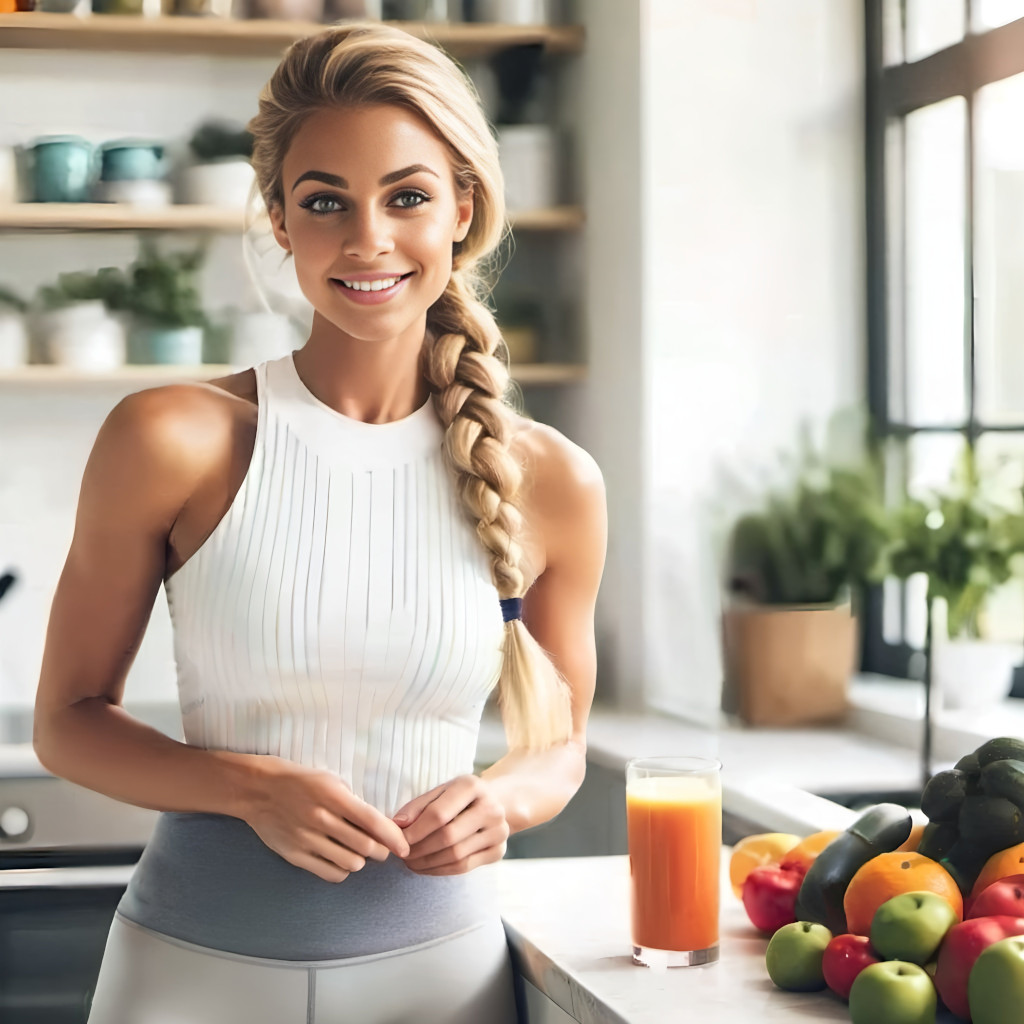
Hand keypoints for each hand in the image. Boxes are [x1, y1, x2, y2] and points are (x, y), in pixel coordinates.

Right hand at [243, 755, 409, 882]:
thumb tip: (382, 824)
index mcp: (333, 796)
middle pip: (365, 847)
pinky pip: (330, 873)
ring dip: (361, 860)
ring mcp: (307, 839)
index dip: (393, 837)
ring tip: (358, 851)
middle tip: (382, 848)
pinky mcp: (295, 855)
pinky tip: (341, 859)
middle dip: (381, 851)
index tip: (404, 847)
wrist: (259, 790)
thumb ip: (354, 801)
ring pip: (351, 863)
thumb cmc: (301, 781)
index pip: (372, 821)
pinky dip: (342, 870)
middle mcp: (320, 819)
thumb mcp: (331, 780)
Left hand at [393, 774, 509, 875]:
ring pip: (456, 855)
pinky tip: (426, 867)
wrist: (496, 803)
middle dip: (420, 849)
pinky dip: (440, 870)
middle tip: (402, 855)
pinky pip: (464, 867)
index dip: (415, 830)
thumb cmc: (460, 797)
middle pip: (448, 836)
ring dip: (427, 863)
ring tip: (410, 862)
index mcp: (473, 786)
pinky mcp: (498, 851)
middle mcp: (491, 808)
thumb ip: (418, 806)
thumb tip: (397, 825)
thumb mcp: (440, 791)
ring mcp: (498, 831)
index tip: (399, 840)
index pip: (439, 813)